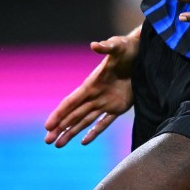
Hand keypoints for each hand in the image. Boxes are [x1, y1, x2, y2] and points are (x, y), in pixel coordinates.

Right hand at [43, 27, 139, 146]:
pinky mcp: (119, 107)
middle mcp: (95, 95)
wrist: (142, 53)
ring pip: (85, 121)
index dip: (59, 114)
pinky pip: (104, 122)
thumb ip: (107, 47)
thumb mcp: (117, 46)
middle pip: (74, 115)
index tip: (48, 126)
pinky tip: (83, 142)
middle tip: (47, 141)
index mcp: (91, 84)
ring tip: (58, 144)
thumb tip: (95, 45)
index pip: (71, 102)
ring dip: (72, 132)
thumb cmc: (127, 48)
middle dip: (60, 128)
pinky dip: (94, 132)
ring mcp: (106, 102)